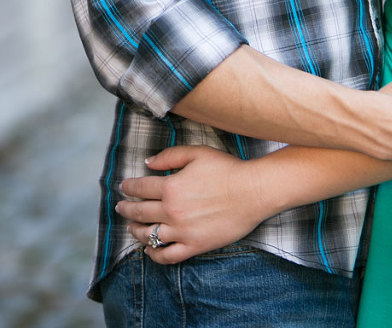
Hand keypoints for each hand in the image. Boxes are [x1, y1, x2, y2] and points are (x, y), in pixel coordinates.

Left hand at [116, 145, 267, 263]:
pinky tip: (149, 250)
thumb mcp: (198, 153)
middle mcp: (172, 211)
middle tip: (120, 207)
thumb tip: (148, 162)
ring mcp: (182, 231)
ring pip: (149, 235)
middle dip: (126, 209)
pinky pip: (167, 256)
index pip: (141, 188)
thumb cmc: (227, 169)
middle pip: (140, 212)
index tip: (123, 187)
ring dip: (136, 231)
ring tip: (132, 227)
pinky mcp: (193, 246)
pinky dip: (154, 254)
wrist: (252, 192)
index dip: (129, 187)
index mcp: (171, 187)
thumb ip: (171, 156)